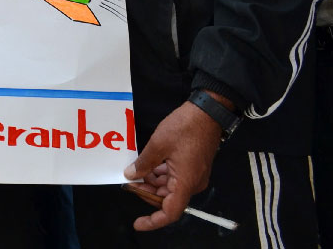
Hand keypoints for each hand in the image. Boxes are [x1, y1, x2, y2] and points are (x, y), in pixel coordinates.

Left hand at [123, 101, 222, 230]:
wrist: (207, 112)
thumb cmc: (184, 128)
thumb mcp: (158, 144)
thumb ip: (144, 164)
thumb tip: (131, 176)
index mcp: (185, 183)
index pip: (170, 212)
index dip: (153, 221)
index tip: (137, 223)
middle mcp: (192, 184)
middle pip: (167, 200)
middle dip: (147, 194)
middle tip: (128, 182)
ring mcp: (193, 176)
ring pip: (170, 188)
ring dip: (152, 183)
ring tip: (135, 171)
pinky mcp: (193, 167)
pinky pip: (175, 178)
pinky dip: (160, 175)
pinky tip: (149, 165)